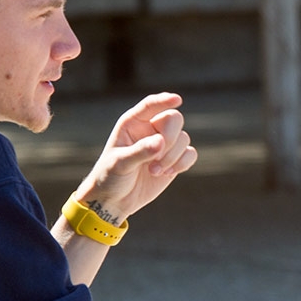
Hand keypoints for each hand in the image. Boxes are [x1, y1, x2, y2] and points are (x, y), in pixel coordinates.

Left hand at [72, 93, 197, 223]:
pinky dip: (183, 163)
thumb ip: (140, 151)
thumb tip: (161, 142)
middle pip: (174, 119)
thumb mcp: (120, 163)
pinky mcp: (174, 160)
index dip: (164, 100)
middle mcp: (150, 130)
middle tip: (158, 157)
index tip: (177, 100)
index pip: (151, 105)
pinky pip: (190, 153)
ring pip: (184, 138)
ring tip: (155, 171)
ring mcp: (164, 145)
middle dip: (171, 138)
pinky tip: (167, 173)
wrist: (114, 200)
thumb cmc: (110, 177)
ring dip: (173, 157)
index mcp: (133, 123)